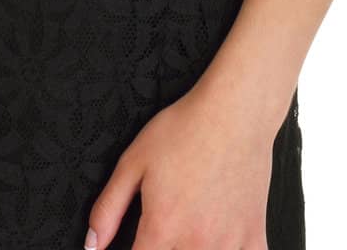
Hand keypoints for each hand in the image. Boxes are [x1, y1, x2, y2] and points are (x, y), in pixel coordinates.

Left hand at [84, 80, 277, 249]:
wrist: (235, 110)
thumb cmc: (186, 129)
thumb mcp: (134, 161)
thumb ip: (108, 208)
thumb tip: (92, 246)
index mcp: (163, 227)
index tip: (138, 244)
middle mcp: (196, 242)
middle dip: (161, 248)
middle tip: (165, 226)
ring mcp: (228, 243)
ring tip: (187, 226)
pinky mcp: (254, 236)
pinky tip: (219, 241)